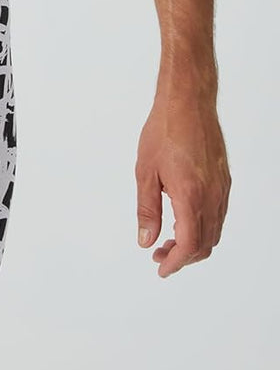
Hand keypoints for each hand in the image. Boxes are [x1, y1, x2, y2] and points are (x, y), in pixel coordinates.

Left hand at [135, 93, 230, 276]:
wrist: (188, 102)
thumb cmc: (163, 131)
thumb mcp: (145, 171)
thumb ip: (147, 209)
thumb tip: (146, 240)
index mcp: (190, 195)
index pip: (189, 244)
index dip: (175, 262)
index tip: (160, 268)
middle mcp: (212, 196)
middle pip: (205, 244)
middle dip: (183, 257)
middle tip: (159, 254)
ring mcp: (221, 189)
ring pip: (214, 231)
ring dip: (194, 243)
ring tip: (168, 239)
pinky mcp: (224, 181)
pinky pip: (218, 215)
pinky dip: (203, 227)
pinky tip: (183, 219)